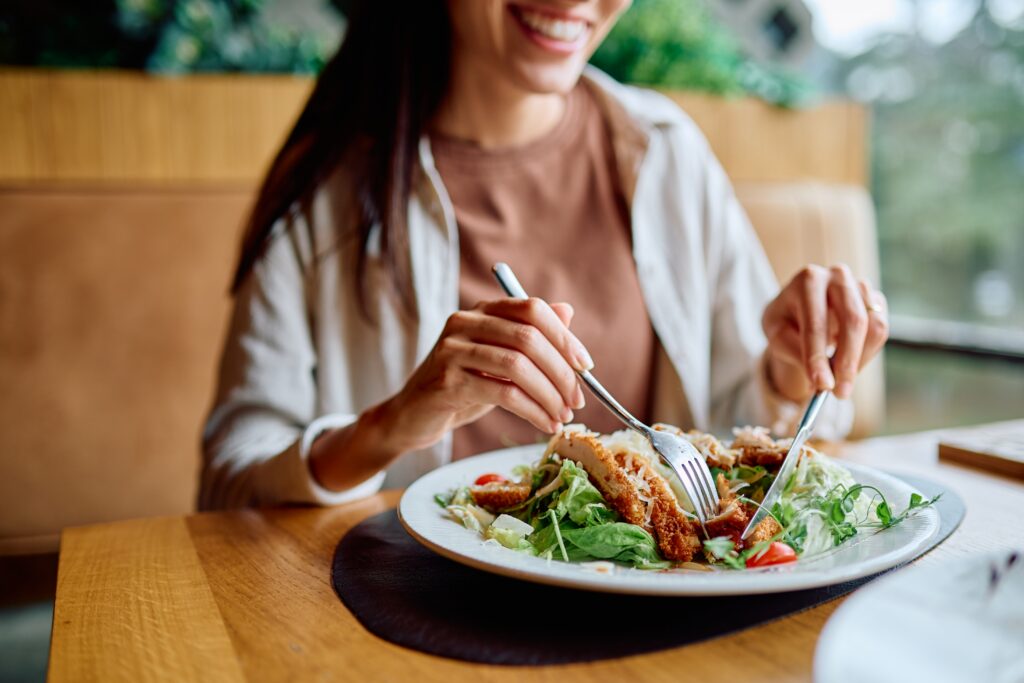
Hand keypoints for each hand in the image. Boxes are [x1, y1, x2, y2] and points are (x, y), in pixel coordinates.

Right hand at [374, 297, 591, 453]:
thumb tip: (567, 311)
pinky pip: (502, 392)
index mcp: (482, 311)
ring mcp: (452, 350)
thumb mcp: (500, 359)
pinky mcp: (447, 381)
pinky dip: (532, 411)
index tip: (585, 367)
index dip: (564, 337)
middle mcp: (464, 322)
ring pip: (517, 366)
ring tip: (563, 416)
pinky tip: (545, 424)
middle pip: (529, 338)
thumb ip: (530, 336)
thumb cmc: (462, 387)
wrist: (414, 416)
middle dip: (561, 372)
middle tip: (577, 401)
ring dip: (549, 395)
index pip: (532, 309)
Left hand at [762, 264, 888, 401]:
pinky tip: (848, 364)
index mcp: (808, 280)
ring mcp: (861, 286)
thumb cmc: (786, 322)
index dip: (818, 356)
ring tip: (840, 381)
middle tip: (840, 394)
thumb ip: (796, 353)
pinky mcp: (876, 300)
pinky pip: (880, 331)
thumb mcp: (777, 335)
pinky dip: (866, 355)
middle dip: (847, 362)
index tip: (821, 386)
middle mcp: (838, 277)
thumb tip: (823, 382)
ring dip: (859, 361)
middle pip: (853, 321)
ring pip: (873, 328)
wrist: (800, 309)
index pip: (816, 323)